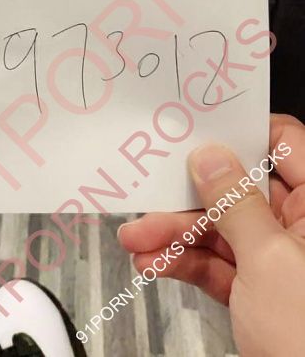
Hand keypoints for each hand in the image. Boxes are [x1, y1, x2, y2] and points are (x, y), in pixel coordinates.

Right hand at [118, 114, 304, 356]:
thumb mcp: (269, 260)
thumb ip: (235, 203)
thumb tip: (210, 157)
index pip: (282, 143)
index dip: (239, 131)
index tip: (193, 127)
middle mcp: (304, 228)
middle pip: (240, 189)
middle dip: (189, 196)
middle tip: (147, 193)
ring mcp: (284, 264)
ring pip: (223, 230)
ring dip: (176, 234)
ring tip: (136, 240)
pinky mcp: (264, 296)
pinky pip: (219, 266)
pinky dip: (186, 264)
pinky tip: (154, 264)